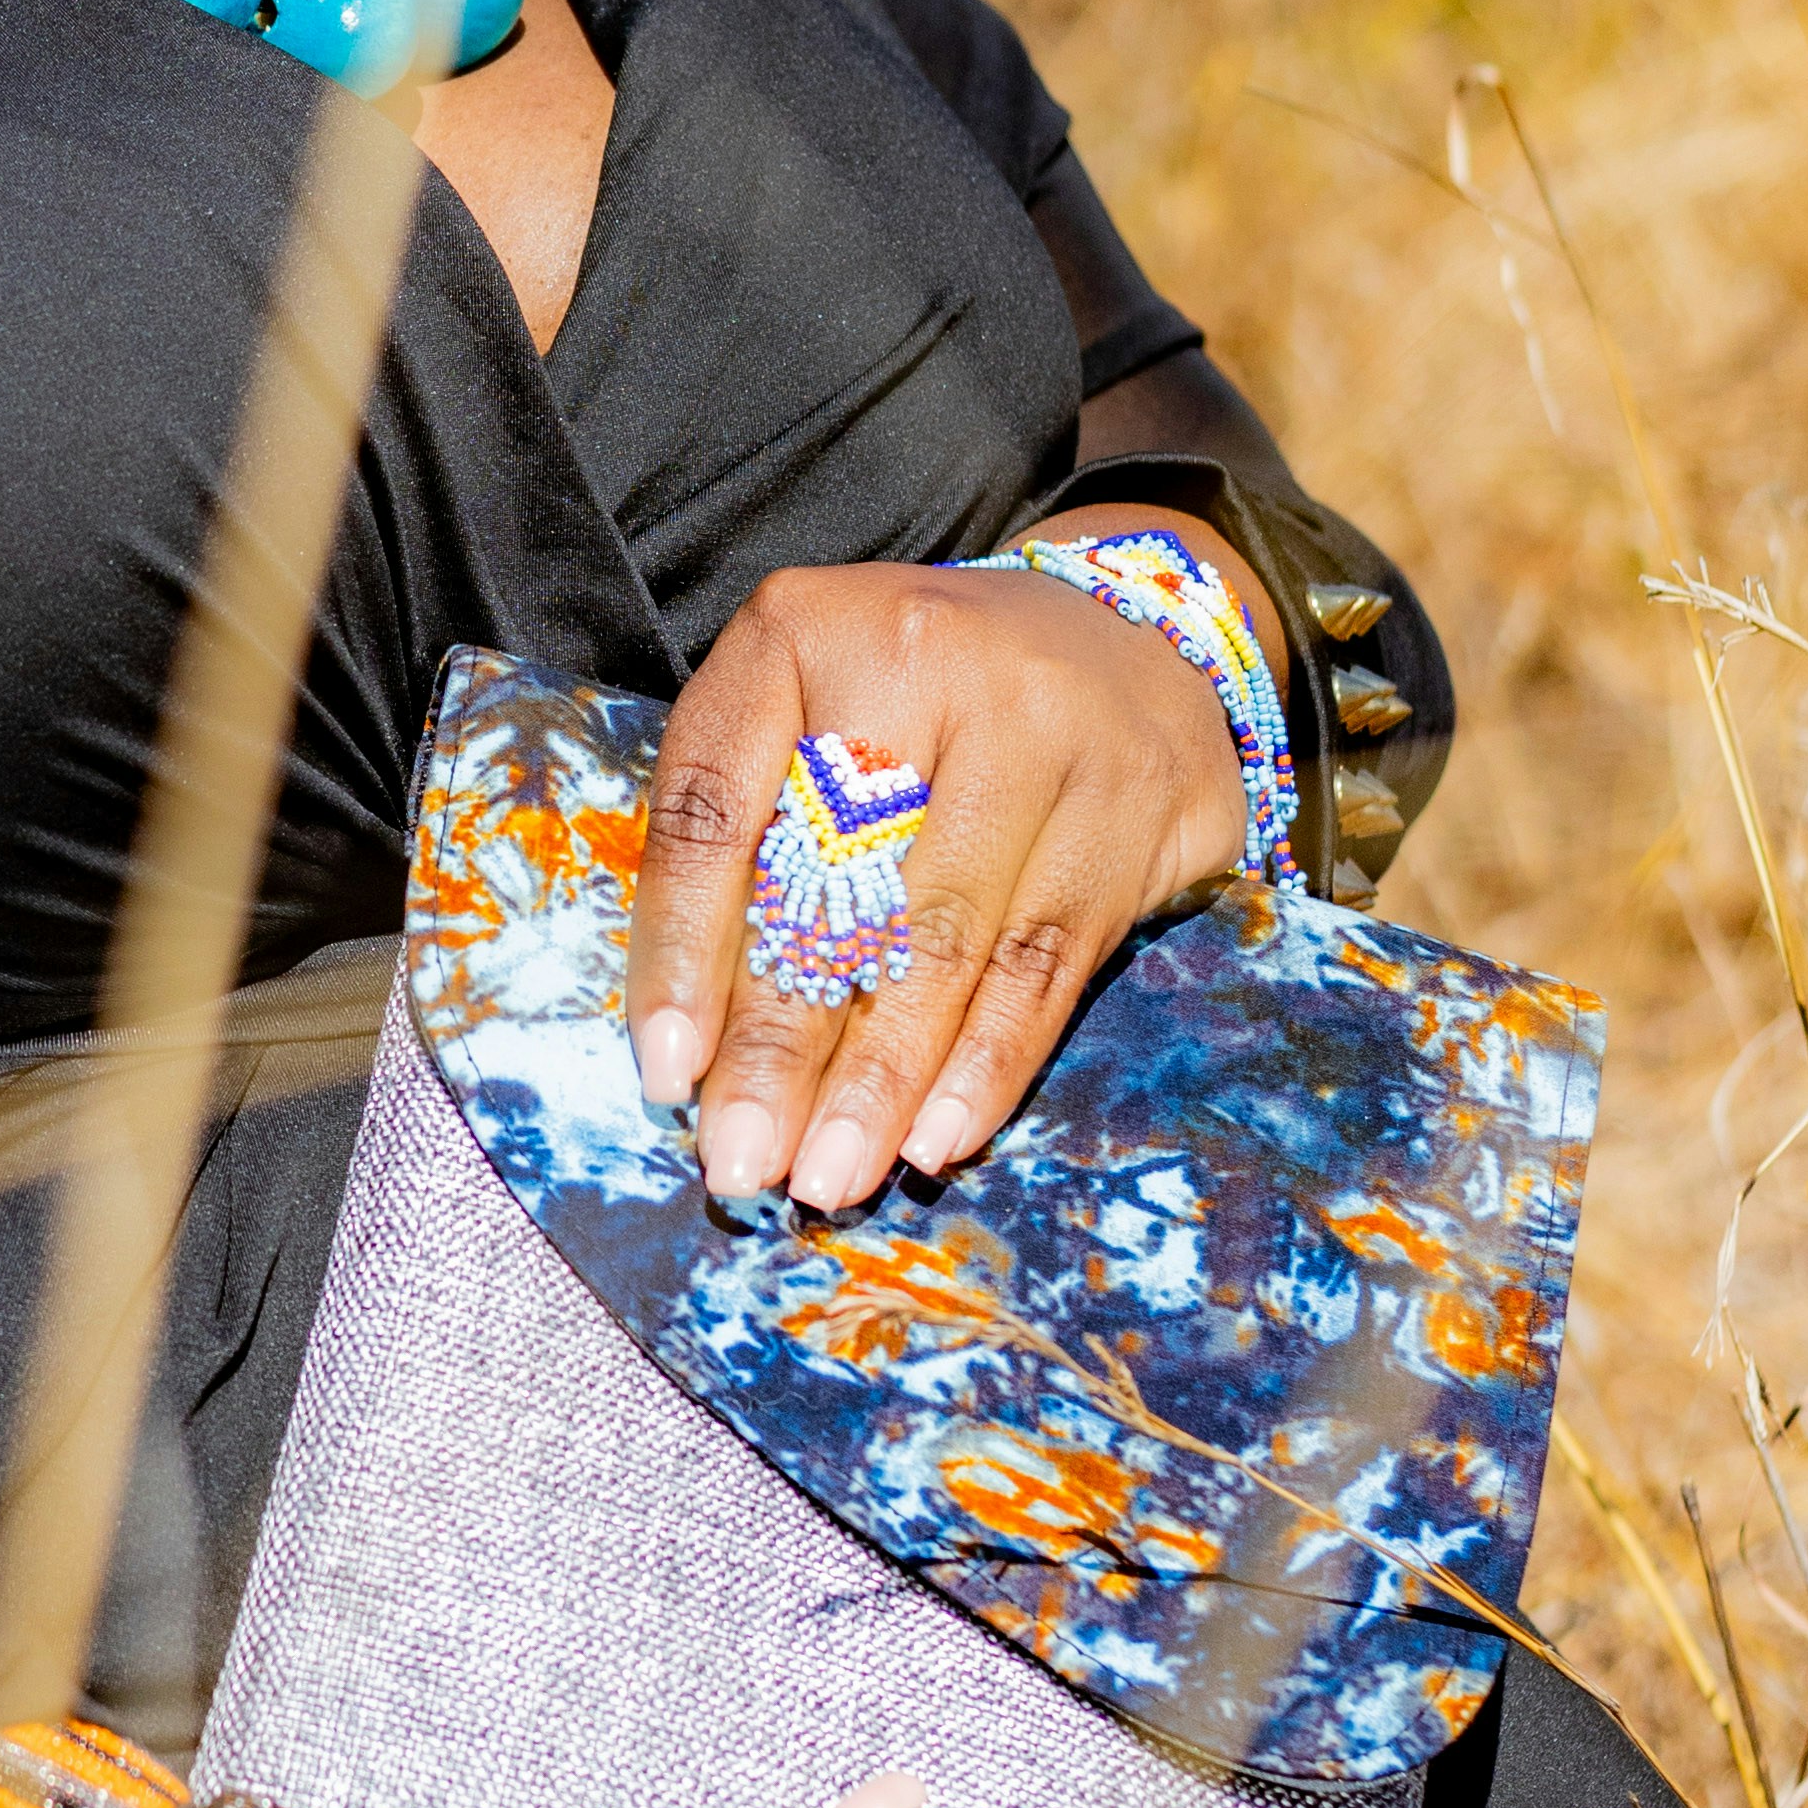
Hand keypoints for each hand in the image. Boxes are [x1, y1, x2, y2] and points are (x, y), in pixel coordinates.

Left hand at [625, 542, 1256, 1217]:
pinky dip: (988, 1063)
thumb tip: (694, 1048)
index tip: (666, 1071)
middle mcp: (929, 660)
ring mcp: (1051, 729)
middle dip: (783, 1044)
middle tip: (742, 1163)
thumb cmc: (914, 700)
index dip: (680, 947)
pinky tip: (938, 1136)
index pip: (715, 808)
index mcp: (801, 633)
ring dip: (884, 1079)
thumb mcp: (798, 719)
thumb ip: (743, 847)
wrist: (1124, 631)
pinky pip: (1050, 963)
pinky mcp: (1141, 804)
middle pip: (839, 885)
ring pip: (950, 939)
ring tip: (831, 1175)